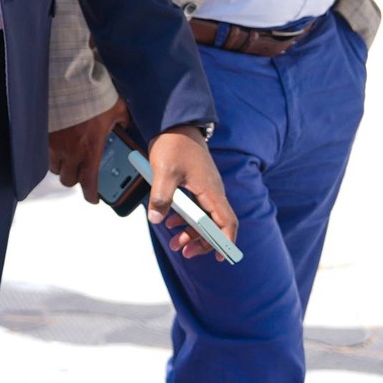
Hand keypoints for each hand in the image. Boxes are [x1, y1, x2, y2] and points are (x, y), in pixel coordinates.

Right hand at [48, 97, 127, 202]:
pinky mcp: (44, 134)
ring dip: (62, 167)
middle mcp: (70, 152)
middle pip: (68, 180)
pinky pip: (46, 150)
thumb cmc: (93, 98)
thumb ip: (122, 122)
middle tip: (81, 174)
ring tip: (69, 159)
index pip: (89, 183)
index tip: (93, 198)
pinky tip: (60, 143)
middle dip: (74, 180)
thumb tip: (124, 125)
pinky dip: (52, 151)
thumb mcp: (117, 110)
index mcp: (90, 150)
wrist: (69, 83)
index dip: (90, 195)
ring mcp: (55, 144)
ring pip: (54, 167)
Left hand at [146, 125, 238, 260]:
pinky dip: (185, 219)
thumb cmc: (175, 145)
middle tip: (184, 251)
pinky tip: (171, 222)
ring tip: (175, 243)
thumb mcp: (164, 172)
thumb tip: (157, 220)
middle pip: (214, 225)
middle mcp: (213, 193)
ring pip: (203, 218)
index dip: (226, 241)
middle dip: (202, 241)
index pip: (226, 222)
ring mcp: (205, 190)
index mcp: (211, 191)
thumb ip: (161, 197)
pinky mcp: (196, 186)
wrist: (176, 126)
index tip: (222, 257)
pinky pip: (195, 208)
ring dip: (191, 232)